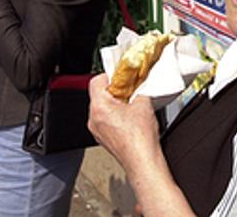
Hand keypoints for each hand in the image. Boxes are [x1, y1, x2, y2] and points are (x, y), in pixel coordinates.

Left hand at [88, 75, 195, 215]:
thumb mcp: (144, 104)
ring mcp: (97, 131)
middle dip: (115, 90)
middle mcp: (93, 119)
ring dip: (115, 104)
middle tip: (129, 89)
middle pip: (98, 95)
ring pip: (102, 108)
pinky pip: (105, 121)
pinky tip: (130, 118)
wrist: (143, 161)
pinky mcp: (103, 139)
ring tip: (132, 105)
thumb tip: (138, 87)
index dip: (110, 75)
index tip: (120, 75)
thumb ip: (138, 91)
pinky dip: (115, 116)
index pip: (96, 81)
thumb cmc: (140, 139)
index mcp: (99, 107)